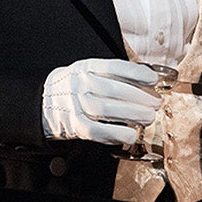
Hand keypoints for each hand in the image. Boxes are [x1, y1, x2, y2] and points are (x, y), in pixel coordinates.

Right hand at [42, 58, 162, 146]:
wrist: (45, 103)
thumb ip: (113, 75)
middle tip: (155, 104)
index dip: (135, 73)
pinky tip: (130, 134)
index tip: (153, 80)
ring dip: (131, 114)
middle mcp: (79, 84)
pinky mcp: (73, 125)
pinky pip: (96, 130)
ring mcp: (74, 105)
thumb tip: (147, 82)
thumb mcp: (89, 72)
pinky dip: (115, 133)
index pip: (113, 67)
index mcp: (85, 67)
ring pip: (105, 109)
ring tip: (148, 117)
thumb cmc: (76, 88)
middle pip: (112, 90)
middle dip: (139, 97)